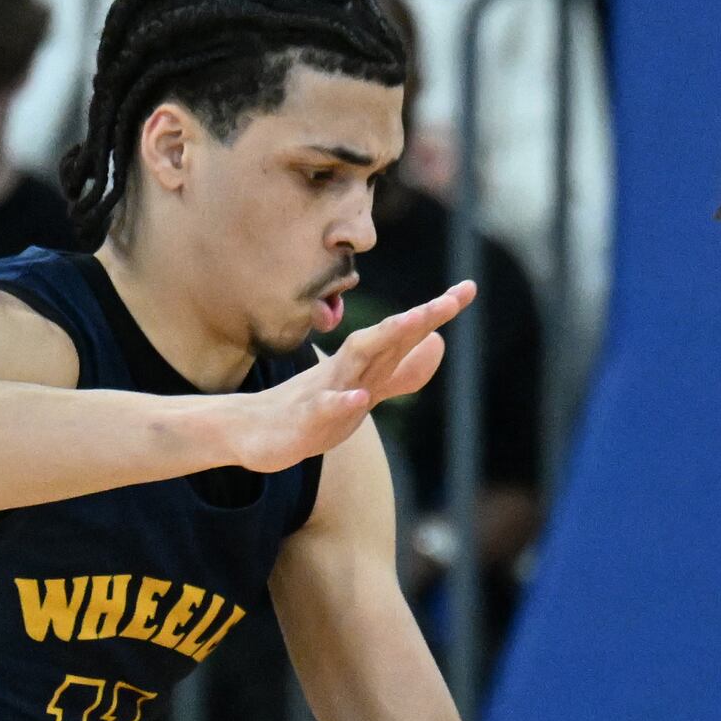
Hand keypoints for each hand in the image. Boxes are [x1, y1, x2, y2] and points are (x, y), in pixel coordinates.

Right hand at [222, 283, 473, 472]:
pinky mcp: (304, 419)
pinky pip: (325, 408)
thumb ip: (403, 370)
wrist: (251, 432)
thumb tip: (439, 342)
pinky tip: (360, 397)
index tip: (469, 288)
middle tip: (450, 301)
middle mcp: (347, 369)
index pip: (405, 333)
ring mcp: (325, 391)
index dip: (436, 313)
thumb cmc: (313, 409)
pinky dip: (342, 402)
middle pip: (387, 338)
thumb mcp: (366, 391)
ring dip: (384, 342)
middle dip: (418, 319)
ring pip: (356, 362)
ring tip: (413, 324)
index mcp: (364, 364)